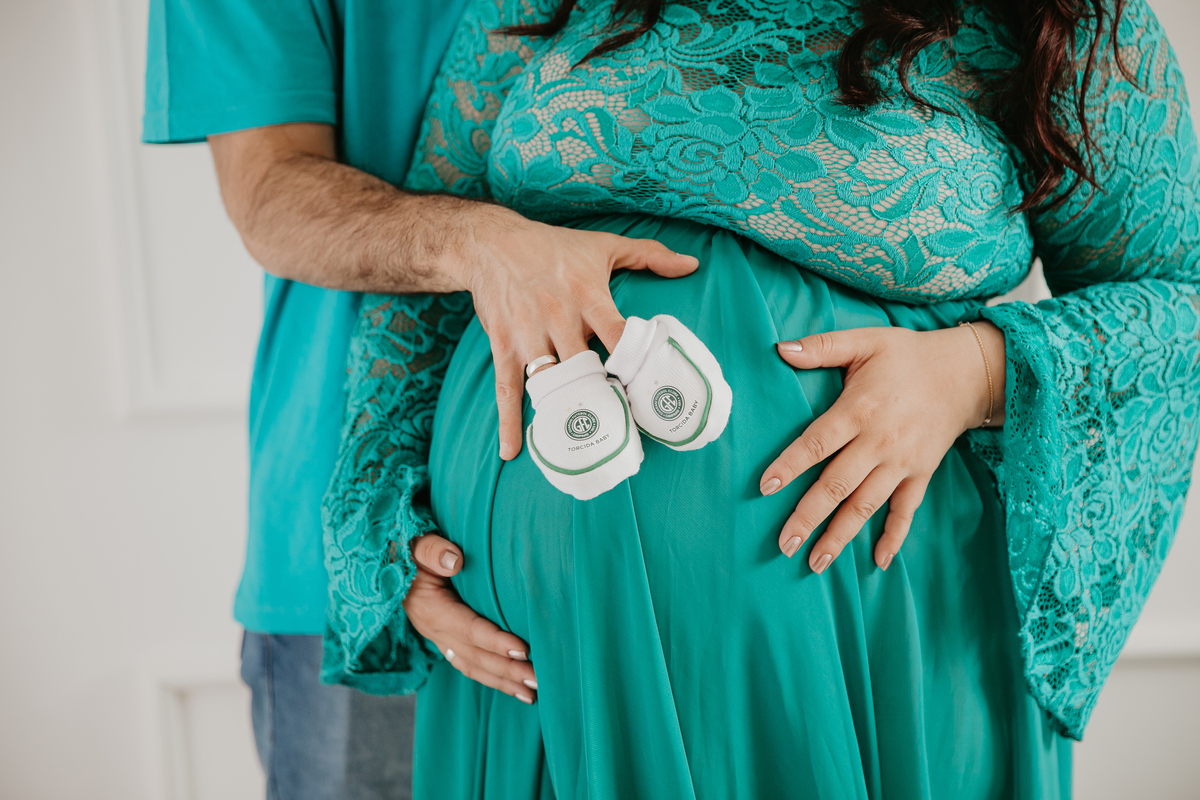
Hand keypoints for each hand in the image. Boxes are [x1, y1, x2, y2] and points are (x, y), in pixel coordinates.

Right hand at [404, 533, 538, 703]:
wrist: (390, 559)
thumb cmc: (410, 547)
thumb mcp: (417, 543)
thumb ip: (433, 550)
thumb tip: (455, 561)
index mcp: (429, 608)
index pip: (467, 629)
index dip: (495, 641)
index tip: (524, 649)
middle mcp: (433, 629)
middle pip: (474, 656)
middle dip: (507, 670)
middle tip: (539, 680)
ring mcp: (438, 637)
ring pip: (472, 666)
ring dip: (502, 681)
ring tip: (531, 694)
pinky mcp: (444, 638)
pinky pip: (468, 663)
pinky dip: (491, 676)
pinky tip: (512, 685)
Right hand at [453, 206, 698, 460]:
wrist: (492, 244)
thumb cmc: (554, 247)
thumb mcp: (604, 246)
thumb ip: (650, 255)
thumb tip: (693, 265)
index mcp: (588, 296)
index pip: (617, 334)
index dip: (632, 362)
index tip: (648, 387)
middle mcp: (558, 317)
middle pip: (583, 366)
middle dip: (601, 394)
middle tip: (620, 422)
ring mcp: (528, 335)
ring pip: (549, 382)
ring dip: (564, 409)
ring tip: (582, 437)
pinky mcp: (504, 346)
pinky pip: (506, 388)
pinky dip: (509, 420)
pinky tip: (512, 451)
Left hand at [759, 322, 1005, 572]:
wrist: (966, 373)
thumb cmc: (908, 356)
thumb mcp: (865, 341)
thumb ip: (821, 347)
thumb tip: (779, 348)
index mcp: (859, 410)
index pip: (817, 443)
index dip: (790, 466)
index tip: (764, 488)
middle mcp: (880, 442)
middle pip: (837, 486)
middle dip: (808, 517)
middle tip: (783, 544)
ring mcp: (902, 463)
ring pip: (865, 506)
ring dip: (840, 536)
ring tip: (814, 562)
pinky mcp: (921, 474)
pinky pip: (906, 511)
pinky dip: (894, 537)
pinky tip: (879, 561)